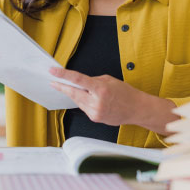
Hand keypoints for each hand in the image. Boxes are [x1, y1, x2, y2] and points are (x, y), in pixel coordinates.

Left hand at [49, 67, 178, 134]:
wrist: (136, 109)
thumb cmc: (125, 93)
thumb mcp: (108, 80)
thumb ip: (92, 80)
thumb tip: (78, 82)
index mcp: (101, 89)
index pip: (78, 80)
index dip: (63, 75)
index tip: (53, 71)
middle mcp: (97, 102)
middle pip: (73, 93)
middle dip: (62, 86)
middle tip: (53, 81)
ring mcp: (96, 112)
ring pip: (77, 101)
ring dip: (72, 94)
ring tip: (70, 87)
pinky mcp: (95, 118)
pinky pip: (83, 107)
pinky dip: (82, 101)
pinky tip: (86, 97)